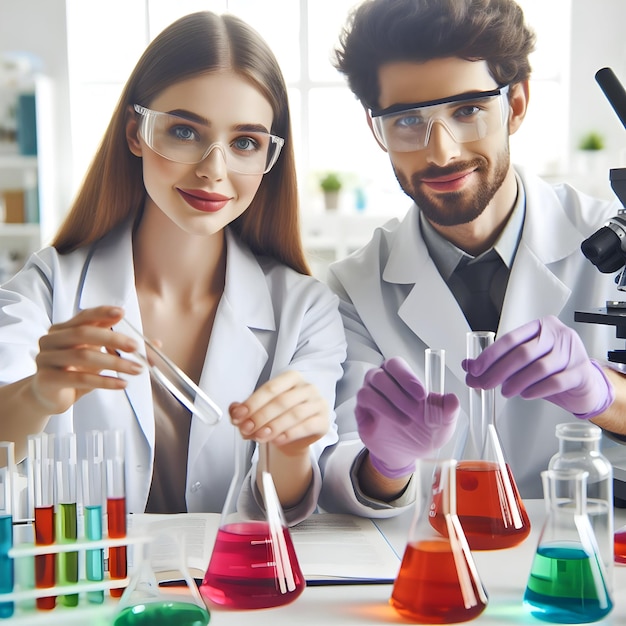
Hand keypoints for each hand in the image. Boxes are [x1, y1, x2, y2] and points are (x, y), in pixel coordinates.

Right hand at [31, 306, 142, 414]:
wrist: (48, 397)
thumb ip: (121, 347)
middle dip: (113, 339)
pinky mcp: (46, 379)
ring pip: (84, 357)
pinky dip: (104, 381)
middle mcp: (52, 340)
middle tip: (136, 347)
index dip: (102, 313)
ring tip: (136, 369)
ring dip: (115, 363)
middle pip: (84, 334)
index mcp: (63, 329)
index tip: (122, 313)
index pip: (84, 316)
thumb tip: (155, 343)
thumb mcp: (99, 356)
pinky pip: (79, 378)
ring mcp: (46, 359)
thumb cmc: (75, 372)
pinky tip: (122, 384)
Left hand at [229, 370, 329, 455]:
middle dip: (261, 416)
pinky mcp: (323, 421)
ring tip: (260, 436)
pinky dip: (290, 434)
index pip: (270, 388)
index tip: (239, 415)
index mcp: (291, 378)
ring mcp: (318, 403)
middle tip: (247, 428)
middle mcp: (307, 388)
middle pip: (282, 401)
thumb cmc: (277, 417)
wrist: (293, 437)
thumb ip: (244, 410)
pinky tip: (278, 440)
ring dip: (274, 426)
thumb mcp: (258, 411)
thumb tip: (234, 410)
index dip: (253, 402)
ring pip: (294, 414)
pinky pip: (307, 426)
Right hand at [355, 357, 459, 478]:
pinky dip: (378, 412)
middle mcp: (381, 383)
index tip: (422, 394)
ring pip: (369, 388)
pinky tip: (391, 423)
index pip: (396, 365)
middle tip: (415, 410)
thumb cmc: (422, 432)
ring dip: (389, 404)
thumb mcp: (442, 426)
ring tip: (406, 422)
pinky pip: (362, 403)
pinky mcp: (361, 412)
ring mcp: (369, 396)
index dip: (407, 376)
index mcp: (400, 379)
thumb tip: (453, 399)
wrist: (406, 455)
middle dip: (399, 392)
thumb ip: (448, 412)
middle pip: (380, 374)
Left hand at [462, 315, 613, 418]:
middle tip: (484, 384)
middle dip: (498, 371)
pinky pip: (556, 381)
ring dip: (516, 382)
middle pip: (522, 353)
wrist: (585, 384)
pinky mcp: (581, 372)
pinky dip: (537, 390)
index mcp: (540, 327)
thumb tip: (468, 367)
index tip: (474, 369)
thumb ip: (498, 363)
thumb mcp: (523, 364)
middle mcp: (557, 335)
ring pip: (538, 367)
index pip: (510, 339)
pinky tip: (526, 395)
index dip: (489, 355)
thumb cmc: (552, 370)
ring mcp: (572, 352)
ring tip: (505, 392)